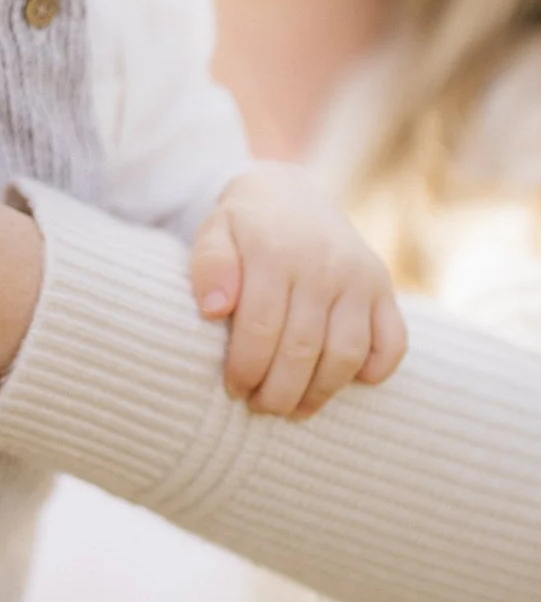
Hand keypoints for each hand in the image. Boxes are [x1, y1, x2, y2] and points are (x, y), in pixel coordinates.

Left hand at [190, 165, 407, 416]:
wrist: (289, 193)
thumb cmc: (245, 225)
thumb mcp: (214, 231)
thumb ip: (209, 266)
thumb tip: (213, 308)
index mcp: (275, 251)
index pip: (260, 328)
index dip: (245, 368)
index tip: (234, 388)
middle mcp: (323, 264)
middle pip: (303, 348)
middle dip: (278, 391)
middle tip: (260, 406)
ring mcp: (358, 277)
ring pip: (346, 354)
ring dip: (319, 392)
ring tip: (293, 408)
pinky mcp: (383, 287)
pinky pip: (393, 342)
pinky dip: (375, 371)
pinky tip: (343, 383)